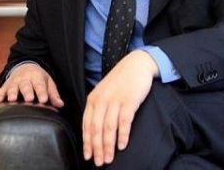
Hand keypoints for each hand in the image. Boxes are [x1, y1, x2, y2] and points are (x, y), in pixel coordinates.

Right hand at [0, 62, 63, 107]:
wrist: (24, 66)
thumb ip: (53, 94)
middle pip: (26, 86)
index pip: (40, 85)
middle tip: (29, 99)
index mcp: (36, 77)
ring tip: (12, 99)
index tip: (44, 100)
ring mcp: (14, 82)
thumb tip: (60, 105)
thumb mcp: (48, 83)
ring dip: (12, 93)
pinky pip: (1, 90)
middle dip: (27, 92)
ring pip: (13, 87)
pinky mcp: (6, 85)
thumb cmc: (38, 79)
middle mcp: (24, 79)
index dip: (42, 92)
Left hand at [82, 50, 157, 166]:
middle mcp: (101, 100)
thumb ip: (98, 108)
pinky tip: (122, 145)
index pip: (87, 124)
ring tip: (109, 159)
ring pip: (108, 128)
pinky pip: (124, 121)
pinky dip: (122, 135)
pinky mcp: (129, 100)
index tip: (88, 156)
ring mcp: (115, 100)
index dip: (87, 142)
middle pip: (96, 129)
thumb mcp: (104, 92)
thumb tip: (95, 130)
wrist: (136, 64)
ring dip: (108, 146)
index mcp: (93, 99)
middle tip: (98, 162)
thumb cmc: (121, 80)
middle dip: (96, 148)